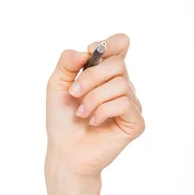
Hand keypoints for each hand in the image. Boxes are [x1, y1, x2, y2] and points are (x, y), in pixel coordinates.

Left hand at [44, 33, 144, 184]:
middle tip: (74, 94)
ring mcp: (132, 104)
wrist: (64, 151)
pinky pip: (124, 104)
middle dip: (90, 77)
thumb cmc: (62, 119)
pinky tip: (93, 122)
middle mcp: (123, 85)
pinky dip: (102, 111)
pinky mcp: (136, 123)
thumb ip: (67, 62)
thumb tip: (87, 50)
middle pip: (118, 64)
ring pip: (120, 85)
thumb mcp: (57, 85)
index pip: (121, 44)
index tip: (90, 51)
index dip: (110, 43)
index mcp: (106, 73)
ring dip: (92, 98)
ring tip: (82, 113)